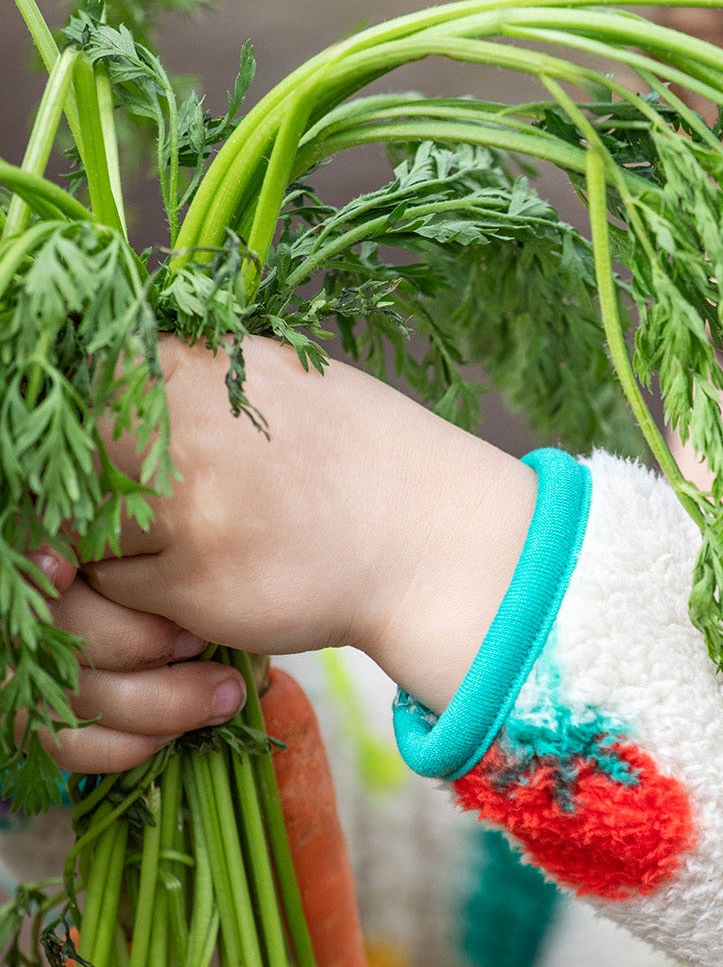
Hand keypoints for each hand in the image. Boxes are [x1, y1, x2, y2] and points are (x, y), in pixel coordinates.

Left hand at [61, 337, 535, 770]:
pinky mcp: (191, 577)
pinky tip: (206, 593)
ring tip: (171, 563)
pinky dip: (148, 606)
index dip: (56, 445)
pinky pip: (118, 597)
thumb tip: (83, 388)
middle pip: (49, 470)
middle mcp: (172, 420)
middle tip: (108, 533)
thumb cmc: (353, 458)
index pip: (59, 392)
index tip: (84, 476)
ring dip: (108, 563)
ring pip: (72, 540)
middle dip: (66, 510)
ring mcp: (180, 501)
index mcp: (183, 359)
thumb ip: (178, 379)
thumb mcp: (265, 378)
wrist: (430, 538)